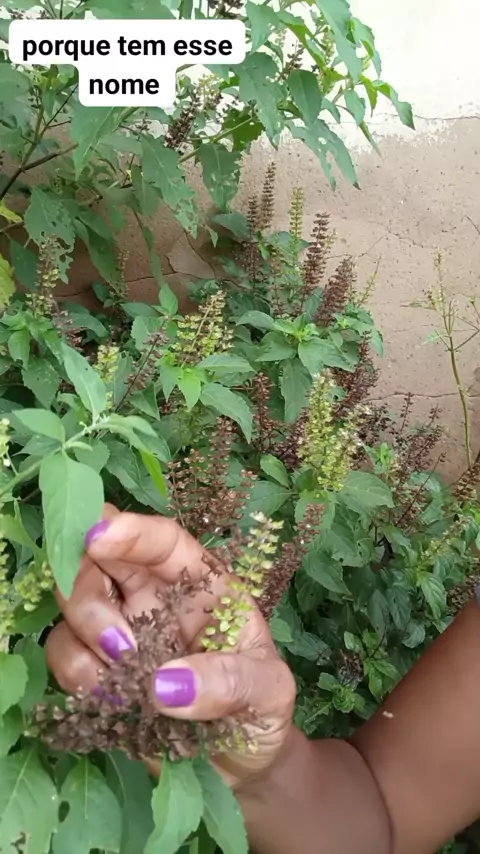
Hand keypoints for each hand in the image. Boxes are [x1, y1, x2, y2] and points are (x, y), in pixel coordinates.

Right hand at [46, 505, 295, 788]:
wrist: (242, 766)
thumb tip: (166, 684)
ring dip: (85, 639)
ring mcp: (122, 631)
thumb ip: (232, 681)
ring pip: (71, 604)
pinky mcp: (98, 671)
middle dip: (86, 587)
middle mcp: (153, 597)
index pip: (161, 540)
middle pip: (97, 558)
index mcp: (200, 582)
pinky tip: (116, 703)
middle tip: (118, 643)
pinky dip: (78, 677)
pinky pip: (63, 655)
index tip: (99, 536)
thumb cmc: (262, 710)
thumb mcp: (270, 692)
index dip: (130, 530)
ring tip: (127, 682)